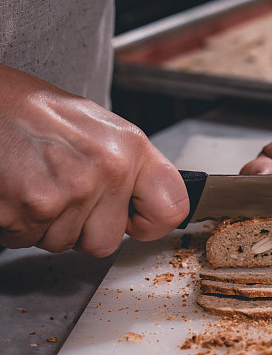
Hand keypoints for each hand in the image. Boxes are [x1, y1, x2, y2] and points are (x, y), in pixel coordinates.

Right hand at [0, 65, 188, 255]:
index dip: (150, 224)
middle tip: (60, 192)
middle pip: (105, 243)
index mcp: (128, 148)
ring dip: (45, 225)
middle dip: (80, 229)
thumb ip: (126, 167)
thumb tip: (144, 203)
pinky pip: (28, 241)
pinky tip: (16, 189)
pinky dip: (17, 224)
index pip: (171, 208)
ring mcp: (68, 192)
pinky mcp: (31, 209)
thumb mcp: (96, 126)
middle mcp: (105, 170)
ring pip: (63, 244)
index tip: (136, 222)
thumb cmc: (31, 110)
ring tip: (35, 183)